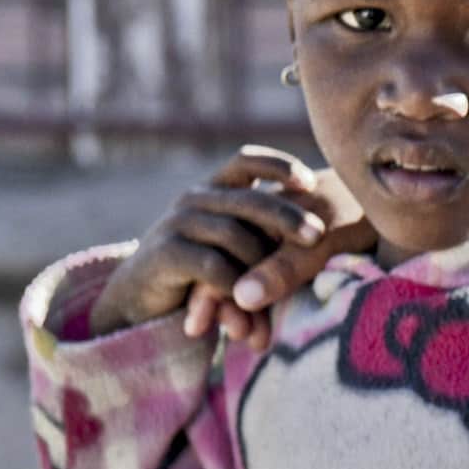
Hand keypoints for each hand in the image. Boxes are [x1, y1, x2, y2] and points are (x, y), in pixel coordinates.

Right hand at [180, 165, 375, 348]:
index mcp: (216, 191)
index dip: (279, 167)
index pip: (247, 161)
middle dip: (288, 217)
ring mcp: (176, 224)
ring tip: (281, 297)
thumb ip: (269, 240)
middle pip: (250, 200)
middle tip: (319, 237)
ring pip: (233, 235)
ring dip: (262, 268)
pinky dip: (236, 286)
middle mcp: (195, 200)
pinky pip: (212, 265)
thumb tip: (327, 240)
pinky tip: (247, 306)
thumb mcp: (238, 251)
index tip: (312, 184)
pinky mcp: (163, 254)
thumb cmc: (205, 276)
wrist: (141, 303)